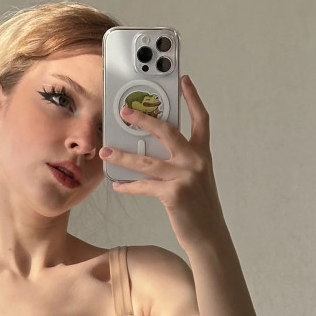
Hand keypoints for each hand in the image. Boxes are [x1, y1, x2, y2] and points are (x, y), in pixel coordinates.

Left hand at [99, 75, 224, 250]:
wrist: (209, 236)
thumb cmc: (198, 208)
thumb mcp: (195, 179)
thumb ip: (178, 162)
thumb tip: (147, 151)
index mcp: (202, 154)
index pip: (200, 120)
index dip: (192, 98)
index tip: (183, 80)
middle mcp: (196, 161)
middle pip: (167, 131)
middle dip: (143, 119)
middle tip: (124, 111)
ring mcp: (185, 177)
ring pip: (147, 160)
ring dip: (123, 155)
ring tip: (106, 151)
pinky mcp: (174, 194)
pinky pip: (144, 186)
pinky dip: (128, 186)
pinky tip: (118, 185)